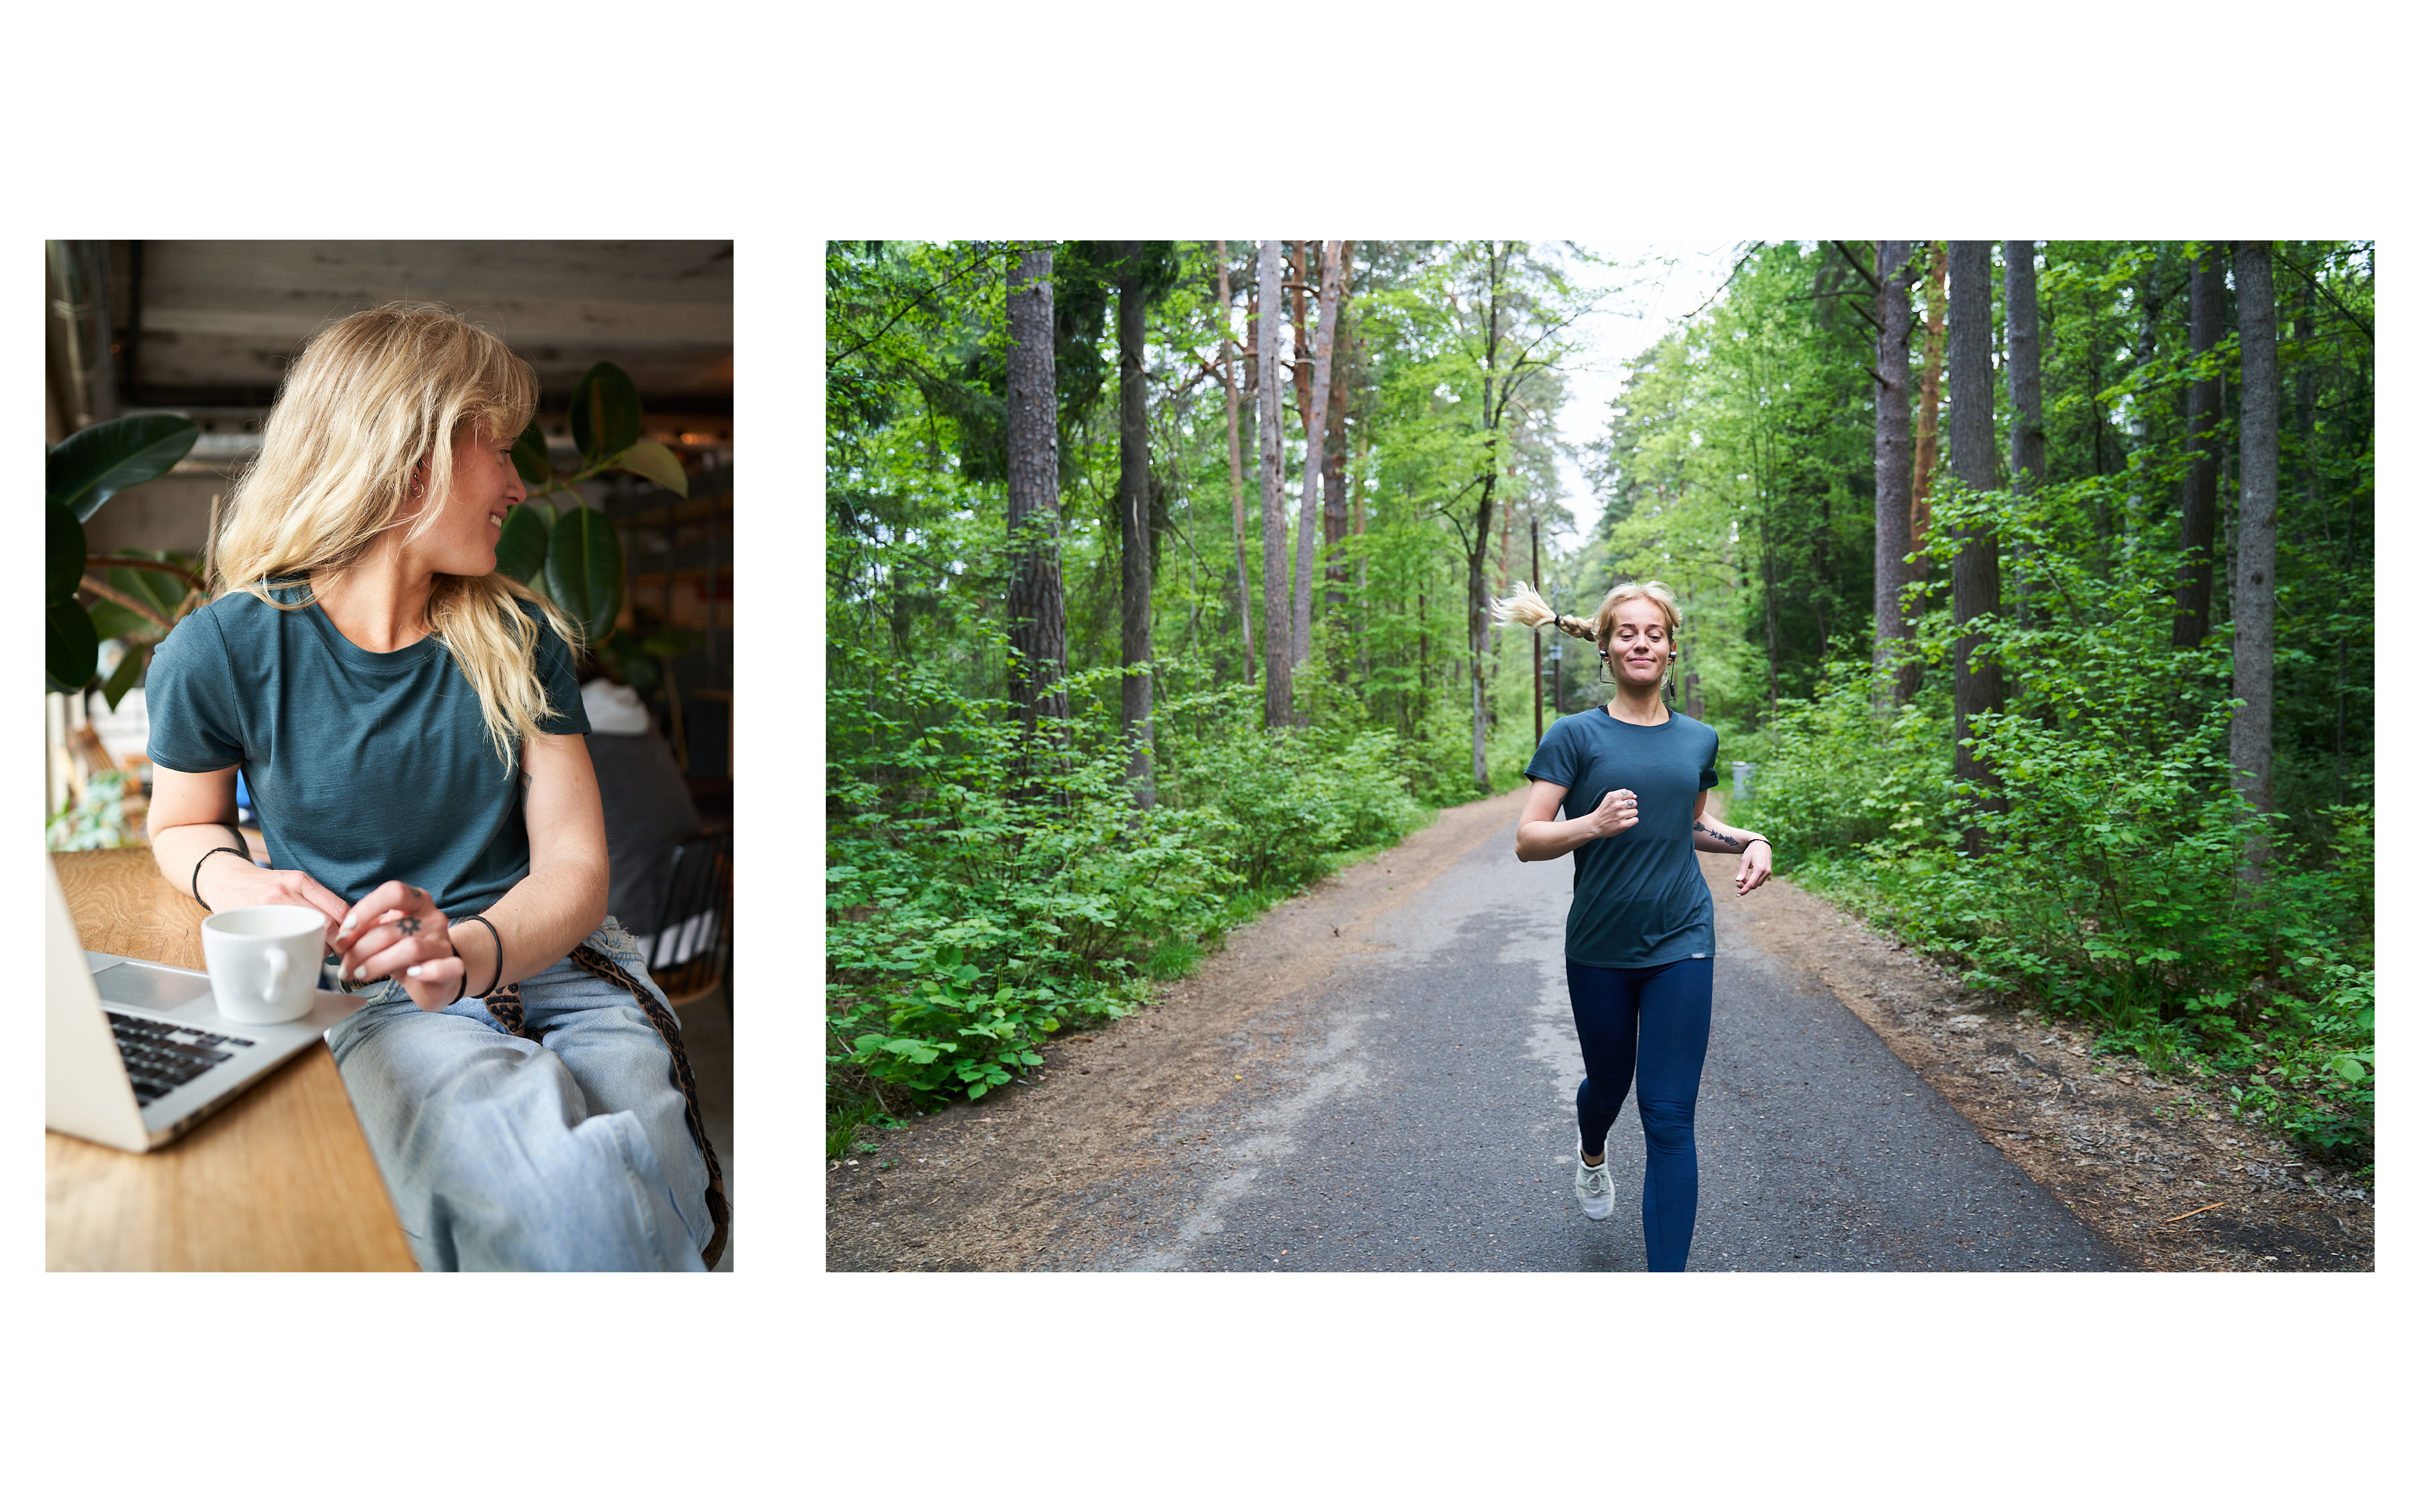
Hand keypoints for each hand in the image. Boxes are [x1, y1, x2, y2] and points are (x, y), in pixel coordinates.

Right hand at [198, 852, 350, 949]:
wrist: (225, 881)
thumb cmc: (266, 885)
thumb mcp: (293, 882)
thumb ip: (318, 899)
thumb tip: (348, 924)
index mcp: (301, 881)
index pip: (339, 909)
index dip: (352, 928)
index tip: (356, 937)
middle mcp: (287, 893)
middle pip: (327, 925)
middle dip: (340, 943)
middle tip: (343, 950)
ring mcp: (270, 909)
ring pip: (308, 937)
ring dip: (321, 949)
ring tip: (320, 949)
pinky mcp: (257, 923)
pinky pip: (286, 942)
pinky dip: (298, 950)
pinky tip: (300, 950)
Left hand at [333, 881, 463, 1011]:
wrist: (436, 972)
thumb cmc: (402, 949)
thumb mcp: (382, 933)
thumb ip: (363, 931)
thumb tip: (341, 939)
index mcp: (416, 901)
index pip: (394, 892)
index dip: (367, 908)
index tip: (346, 929)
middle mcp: (432, 917)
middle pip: (392, 929)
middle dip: (360, 950)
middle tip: (345, 967)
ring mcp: (443, 942)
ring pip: (410, 948)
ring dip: (377, 964)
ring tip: (360, 975)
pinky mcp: (452, 967)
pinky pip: (443, 967)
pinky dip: (425, 972)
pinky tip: (410, 975)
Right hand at [1588, 787, 1639, 839]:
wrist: (1594, 825)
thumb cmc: (1603, 811)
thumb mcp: (1608, 798)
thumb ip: (1621, 794)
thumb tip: (1635, 796)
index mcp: (1614, 796)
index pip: (1630, 794)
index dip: (1628, 798)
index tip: (1622, 803)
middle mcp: (1618, 805)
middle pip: (1634, 803)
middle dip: (1629, 807)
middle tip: (1622, 810)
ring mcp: (1621, 815)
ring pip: (1635, 811)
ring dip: (1630, 814)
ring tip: (1622, 816)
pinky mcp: (1623, 825)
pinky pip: (1635, 820)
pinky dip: (1632, 821)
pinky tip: (1625, 821)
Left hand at [1736, 838, 1772, 896]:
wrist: (1761, 843)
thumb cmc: (1751, 850)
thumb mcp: (1745, 860)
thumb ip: (1742, 871)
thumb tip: (1737, 880)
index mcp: (1759, 869)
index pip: (1751, 884)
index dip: (1744, 890)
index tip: (1738, 894)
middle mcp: (1766, 871)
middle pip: (1755, 885)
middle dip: (1745, 886)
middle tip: (1737, 883)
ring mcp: (1768, 872)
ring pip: (1758, 884)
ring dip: (1750, 884)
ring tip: (1742, 880)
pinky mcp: (1769, 871)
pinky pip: (1761, 880)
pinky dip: (1754, 881)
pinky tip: (1748, 878)